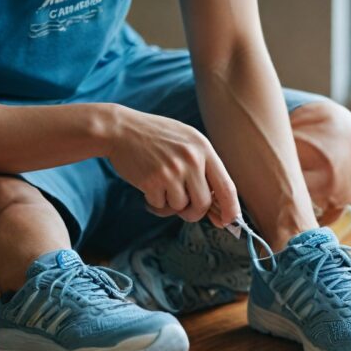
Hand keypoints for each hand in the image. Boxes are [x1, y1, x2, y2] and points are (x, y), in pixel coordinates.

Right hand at [104, 104, 240, 225]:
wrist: (120, 129)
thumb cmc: (156, 138)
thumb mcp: (187, 142)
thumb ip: (204, 170)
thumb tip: (218, 208)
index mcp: (204, 149)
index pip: (227, 186)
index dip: (231, 209)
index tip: (228, 221)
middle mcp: (191, 160)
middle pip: (204, 203)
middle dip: (194, 212)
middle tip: (184, 208)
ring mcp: (172, 170)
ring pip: (182, 207)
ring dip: (171, 204)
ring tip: (162, 186)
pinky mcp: (153, 181)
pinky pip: (162, 206)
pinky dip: (155, 203)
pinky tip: (149, 186)